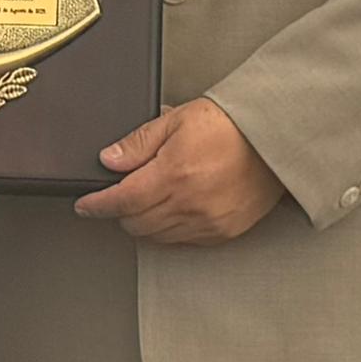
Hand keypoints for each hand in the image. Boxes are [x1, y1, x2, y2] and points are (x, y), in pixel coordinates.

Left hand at [73, 97, 284, 244]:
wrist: (275, 139)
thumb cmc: (231, 125)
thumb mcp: (177, 120)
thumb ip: (139, 142)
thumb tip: (109, 160)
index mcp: (173, 174)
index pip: (121, 200)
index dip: (97, 205)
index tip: (85, 206)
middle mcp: (189, 204)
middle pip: (135, 224)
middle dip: (120, 212)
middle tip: (120, 196)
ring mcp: (207, 222)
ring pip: (157, 237)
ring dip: (144, 223)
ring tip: (148, 201)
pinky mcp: (223, 232)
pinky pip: (184, 241)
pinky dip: (170, 230)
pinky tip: (173, 211)